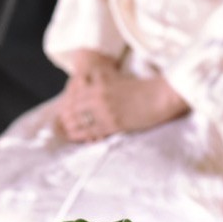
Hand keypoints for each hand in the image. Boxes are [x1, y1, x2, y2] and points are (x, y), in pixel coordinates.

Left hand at [58, 64, 188, 142]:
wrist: (160, 95)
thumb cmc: (141, 89)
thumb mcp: (116, 82)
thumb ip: (99, 86)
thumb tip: (84, 94)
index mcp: (98, 85)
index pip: (72, 98)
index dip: (65, 108)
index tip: (62, 115)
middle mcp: (98, 98)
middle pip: (72, 111)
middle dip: (65, 120)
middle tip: (62, 127)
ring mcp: (105, 111)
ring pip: (80, 123)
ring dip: (72, 130)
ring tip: (68, 134)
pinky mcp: (114, 124)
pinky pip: (93, 132)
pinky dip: (83, 136)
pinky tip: (79, 139)